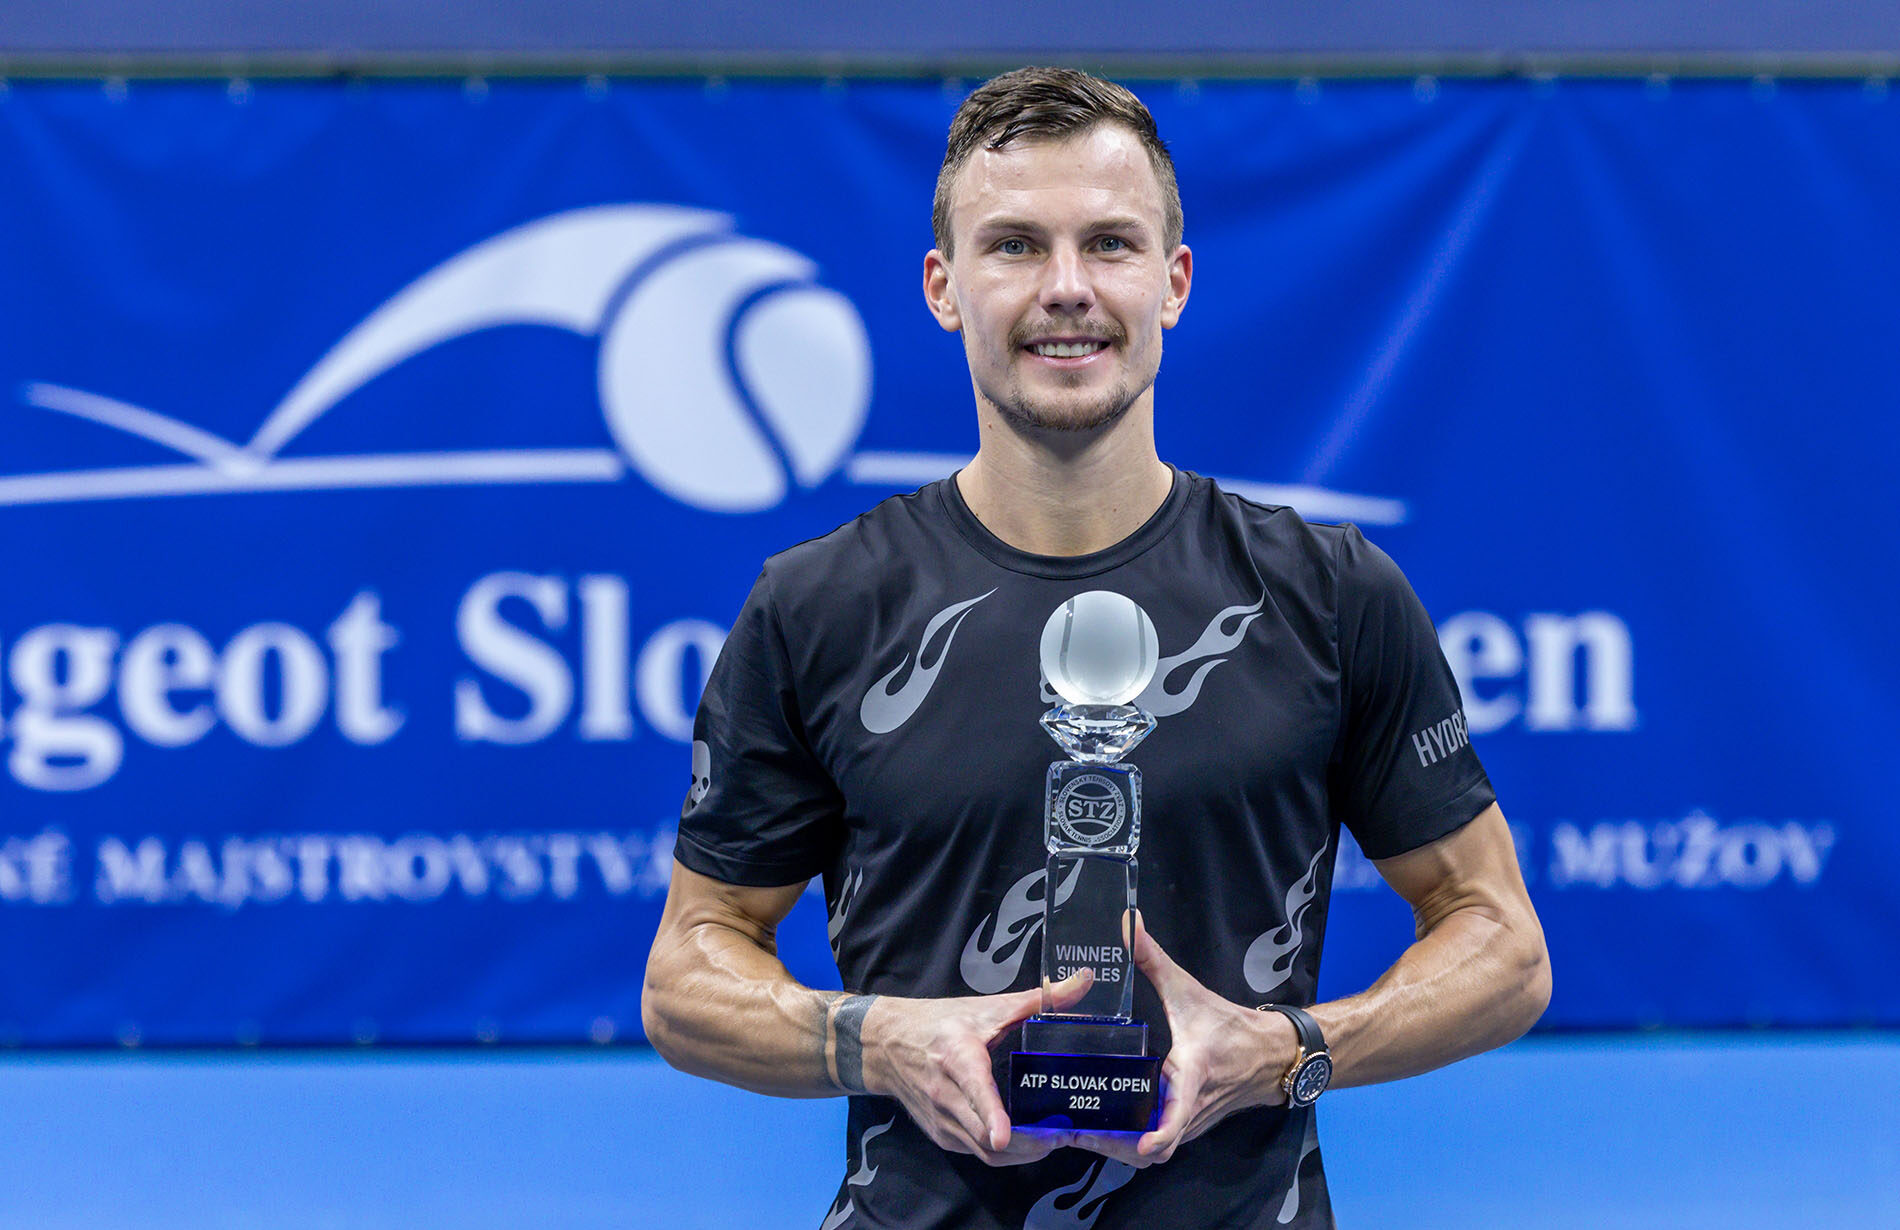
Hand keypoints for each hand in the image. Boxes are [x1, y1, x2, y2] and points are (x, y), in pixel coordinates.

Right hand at [861, 970, 1093, 1165]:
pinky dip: (1006, 1154)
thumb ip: (1040, 999)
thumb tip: (1085, 981)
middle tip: (1065, 1134)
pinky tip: (1029, 1142)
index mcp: (957, 1057)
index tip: (1004, 1135)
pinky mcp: (941, 1135)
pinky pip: (978, 1154)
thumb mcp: (987, 1007)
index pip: (975, 1090)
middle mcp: (945, 1094)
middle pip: (987, 1134)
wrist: (887, 1045)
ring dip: (1022, 1153)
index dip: (991, 1115)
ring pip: (985, 1152)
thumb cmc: (942, 1022)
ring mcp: (941, 1120)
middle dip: (1029, 1143)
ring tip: (1055, 1140)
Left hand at [1073, 914, 1295, 1167]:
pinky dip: (1129, 1143)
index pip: (1178, 1118)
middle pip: (1151, 1147)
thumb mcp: (1189, 991)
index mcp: (1191, 1078)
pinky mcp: (1186, 1129)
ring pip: (1151, 1153)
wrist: (1270, 1055)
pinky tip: (1101, 1125)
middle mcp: (1190, 1110)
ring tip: (1077, 1130)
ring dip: (1117, 1148)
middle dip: (1113, 1146)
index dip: (1159, 1135)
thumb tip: (1128, 921)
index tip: (1140, 1144)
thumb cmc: (1229, 1027)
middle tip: (1073, 1130)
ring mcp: (1188, 1125)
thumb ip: (1153, 959)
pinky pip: (1156, 1145)